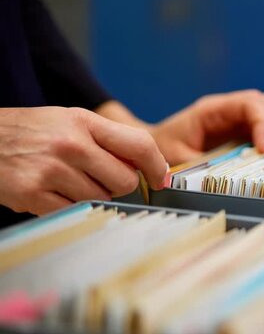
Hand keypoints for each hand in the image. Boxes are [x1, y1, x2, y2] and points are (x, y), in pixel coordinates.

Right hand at [0, 107, 166, 214]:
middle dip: (120, 185)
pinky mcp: (33, 195)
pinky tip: (55, 193)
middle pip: (125, 180)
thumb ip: (107, 140)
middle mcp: (71, 144)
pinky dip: (72, 208)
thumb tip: (147, 167)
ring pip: (102, 199)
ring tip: (69, 182)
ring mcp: (52, 171)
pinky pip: (75, 212)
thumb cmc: (33, 131)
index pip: (139, 144)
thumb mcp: (71, 121)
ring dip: (94, 197)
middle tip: (101, 179)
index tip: (160, 179)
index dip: (156, 166)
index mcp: (84, 122)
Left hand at [150, 89, 263, 164]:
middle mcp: (228, 111)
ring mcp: (236, 121)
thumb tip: (229, 175)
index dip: (263, 123)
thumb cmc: (162, 149)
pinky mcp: (240, 133)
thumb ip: (202, 165)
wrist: (149, 148)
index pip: (248, 103)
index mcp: (212, 110)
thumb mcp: (177, 158)